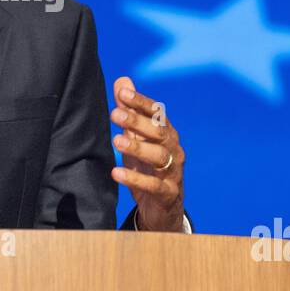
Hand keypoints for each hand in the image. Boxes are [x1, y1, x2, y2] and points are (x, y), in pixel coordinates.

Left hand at [109, 75, 184, 231]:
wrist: (162, 209)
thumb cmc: (148, 168)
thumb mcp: (137, 139)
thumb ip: (130, 112)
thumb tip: (122, 80)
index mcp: (167, 134)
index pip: (157, 113)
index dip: (141, 102)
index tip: (122, 93)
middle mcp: (174, 150)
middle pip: (159, 132)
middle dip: (138, 121)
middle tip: (115, 114)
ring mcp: (174, 172)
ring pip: (160, 157)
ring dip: (138, 147)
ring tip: (116, 141)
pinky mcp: (168, 194)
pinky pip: (154, 185)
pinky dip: (135, 179)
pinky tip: (116, 173)